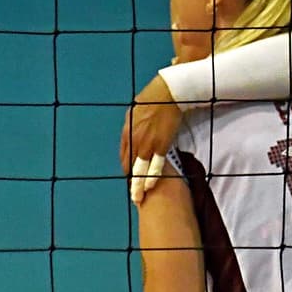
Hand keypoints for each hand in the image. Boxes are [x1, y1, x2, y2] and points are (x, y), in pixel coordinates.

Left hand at [120, 75, 181, 203]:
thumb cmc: (152, 99)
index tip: (131, 179)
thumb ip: (132, 127)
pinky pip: (155, 166)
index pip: (124, 157)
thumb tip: (132, 134)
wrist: (167, 94)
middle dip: (131, 183)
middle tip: (134, 196)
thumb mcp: (134, 112)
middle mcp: (134, 140)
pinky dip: (152, 177)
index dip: (128, 170)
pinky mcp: (161, 146)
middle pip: (130, 167)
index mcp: (127, 132)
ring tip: (140, 198)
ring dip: (139, 185)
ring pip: (140, 170)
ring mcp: (147, 144)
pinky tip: (150, 187)